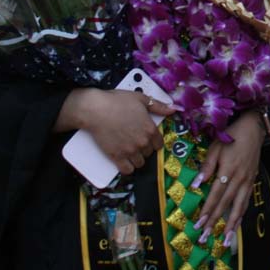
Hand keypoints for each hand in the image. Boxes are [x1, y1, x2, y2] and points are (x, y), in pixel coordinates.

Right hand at [56, 88, 175, 174]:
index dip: (154, 142)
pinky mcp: (117, 157)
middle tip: (135, 143)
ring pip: (140, 163)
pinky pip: (127, 170)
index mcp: (150, 129)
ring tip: (129, 152)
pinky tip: (124, 162)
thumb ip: (158, 106)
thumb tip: (173, 109)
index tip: (148, 140)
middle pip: (149, 153)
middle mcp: (143, 142)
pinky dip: (127, 168)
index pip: (159, 144)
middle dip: (144, 149)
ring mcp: (130, 151)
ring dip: (136, 159)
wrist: (96, 110)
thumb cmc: (118, 101)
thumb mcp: (141, 99)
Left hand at [193, 110, 265, 246]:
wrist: (254, 129)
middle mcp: (239, 179)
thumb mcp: (216, 147)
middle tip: (205, 237)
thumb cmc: (232, 136)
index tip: (199, 223)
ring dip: (231, 224)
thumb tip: (196, 184)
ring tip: (226, 240)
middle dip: (215, 222)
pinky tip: (236, 224)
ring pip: (239, 207)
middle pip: (226, 204)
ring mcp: (247, 181)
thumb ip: (207, 166)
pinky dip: (241, 215)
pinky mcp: (252, 181)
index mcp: (228, 170)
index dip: (207, 210)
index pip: (215, 195)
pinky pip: (246, 201)